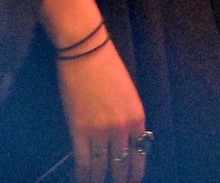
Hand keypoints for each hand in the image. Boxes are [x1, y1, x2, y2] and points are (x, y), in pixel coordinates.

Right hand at [55, 33, 147, 182]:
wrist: (85, 49)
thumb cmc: (107, 67)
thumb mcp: (128, 95)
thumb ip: (128, 120)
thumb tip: (124, 144)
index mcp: (137, 118)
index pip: (139, 157)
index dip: (135, 175)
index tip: (131, 182)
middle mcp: (122, 128)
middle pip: (122, 167)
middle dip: (119, 182)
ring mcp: (101, 130)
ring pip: (102, 168)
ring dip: (98, 182)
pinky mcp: (79, 129)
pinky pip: (83, 161)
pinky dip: (82, 175)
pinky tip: (80, 180)